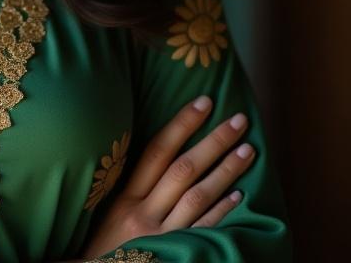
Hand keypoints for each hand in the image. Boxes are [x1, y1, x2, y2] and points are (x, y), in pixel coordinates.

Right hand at [79, 95, 254, 258]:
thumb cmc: (102, 247)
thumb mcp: (107, 212)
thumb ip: (130, 186)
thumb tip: (160, 151)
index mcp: (124, 196)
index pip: (157, 150)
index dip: (182, 124)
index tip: (204, 102)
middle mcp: (142, 213)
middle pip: (183, 169)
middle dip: (213, 142)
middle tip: (239, 120)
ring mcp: (161, 236)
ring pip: (198, 197)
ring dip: (226, 172)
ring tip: (248, 150)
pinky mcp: (177, 256)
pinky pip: (204, 230)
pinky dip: (222, 211)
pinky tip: (240, 195)